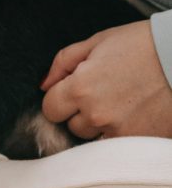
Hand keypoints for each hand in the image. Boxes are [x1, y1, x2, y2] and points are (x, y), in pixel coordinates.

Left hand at [40, 20, 171, 139]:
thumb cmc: (143, 44)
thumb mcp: (98, 41)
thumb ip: (64, 62)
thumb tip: (43, 85)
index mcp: (81, 88)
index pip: (50, 109)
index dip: (59, 99)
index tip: (73, 91)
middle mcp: (96, 114)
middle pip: (71, 126)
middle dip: (81, 112)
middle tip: (104, 92)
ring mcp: (119, 131)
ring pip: (94, 138)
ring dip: (101, 125)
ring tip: (121, 103)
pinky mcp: (139, 141)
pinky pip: (116, 146)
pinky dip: (120, 133)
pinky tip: (133, 114)